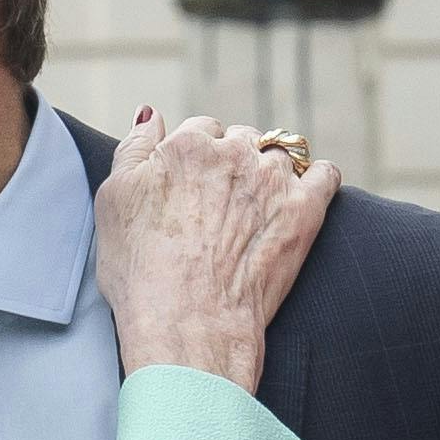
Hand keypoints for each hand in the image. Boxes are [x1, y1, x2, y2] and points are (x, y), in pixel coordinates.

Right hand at [93, 111, 336, 388]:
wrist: (188, 324)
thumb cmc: (142, 271)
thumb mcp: (114, 201)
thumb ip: (134, 148)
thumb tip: (151, 114)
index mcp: (187, 145)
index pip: (200, 130)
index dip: (195, 159)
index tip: (192, 188)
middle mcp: (234, 153)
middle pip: (241, 140)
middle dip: (234, 163)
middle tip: (222, 205)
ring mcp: (274, 181)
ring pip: (281, 154)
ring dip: (272, 172)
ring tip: (258, 208)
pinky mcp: (305, 211)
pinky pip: (324, 175)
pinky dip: (317, 180)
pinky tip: (306, 195)